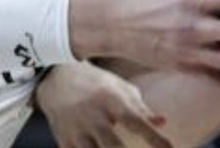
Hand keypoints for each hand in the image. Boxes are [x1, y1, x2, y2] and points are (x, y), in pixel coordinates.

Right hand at [37, 63, 170, 147]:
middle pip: (113, 146)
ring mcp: (77, 130)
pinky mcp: (65, 141)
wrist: (55, 79)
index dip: (154, 138)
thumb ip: (141, 108)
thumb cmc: (96, 84)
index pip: (137, 122)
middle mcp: (94, 116)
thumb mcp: (119, 88)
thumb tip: (163, 122)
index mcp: (111, 100)